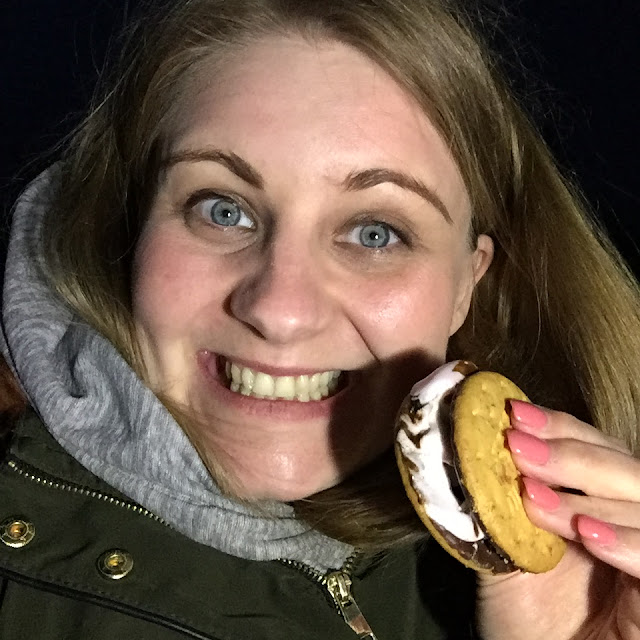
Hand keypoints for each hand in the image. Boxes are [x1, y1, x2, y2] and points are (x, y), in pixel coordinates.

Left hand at [476, 401, 639, 639]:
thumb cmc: (522, 622)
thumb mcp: (504, 553)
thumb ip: (497, 504)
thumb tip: (469, 447)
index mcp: (597, 507)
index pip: (597, 450)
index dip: (561, 428)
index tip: (515, 415)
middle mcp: (629, 525)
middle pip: (627, 469)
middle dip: (571, 453)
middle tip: (518, 446)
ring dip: (587, 493)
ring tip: (533, 496)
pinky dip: (628, 541)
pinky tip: (587, 532)